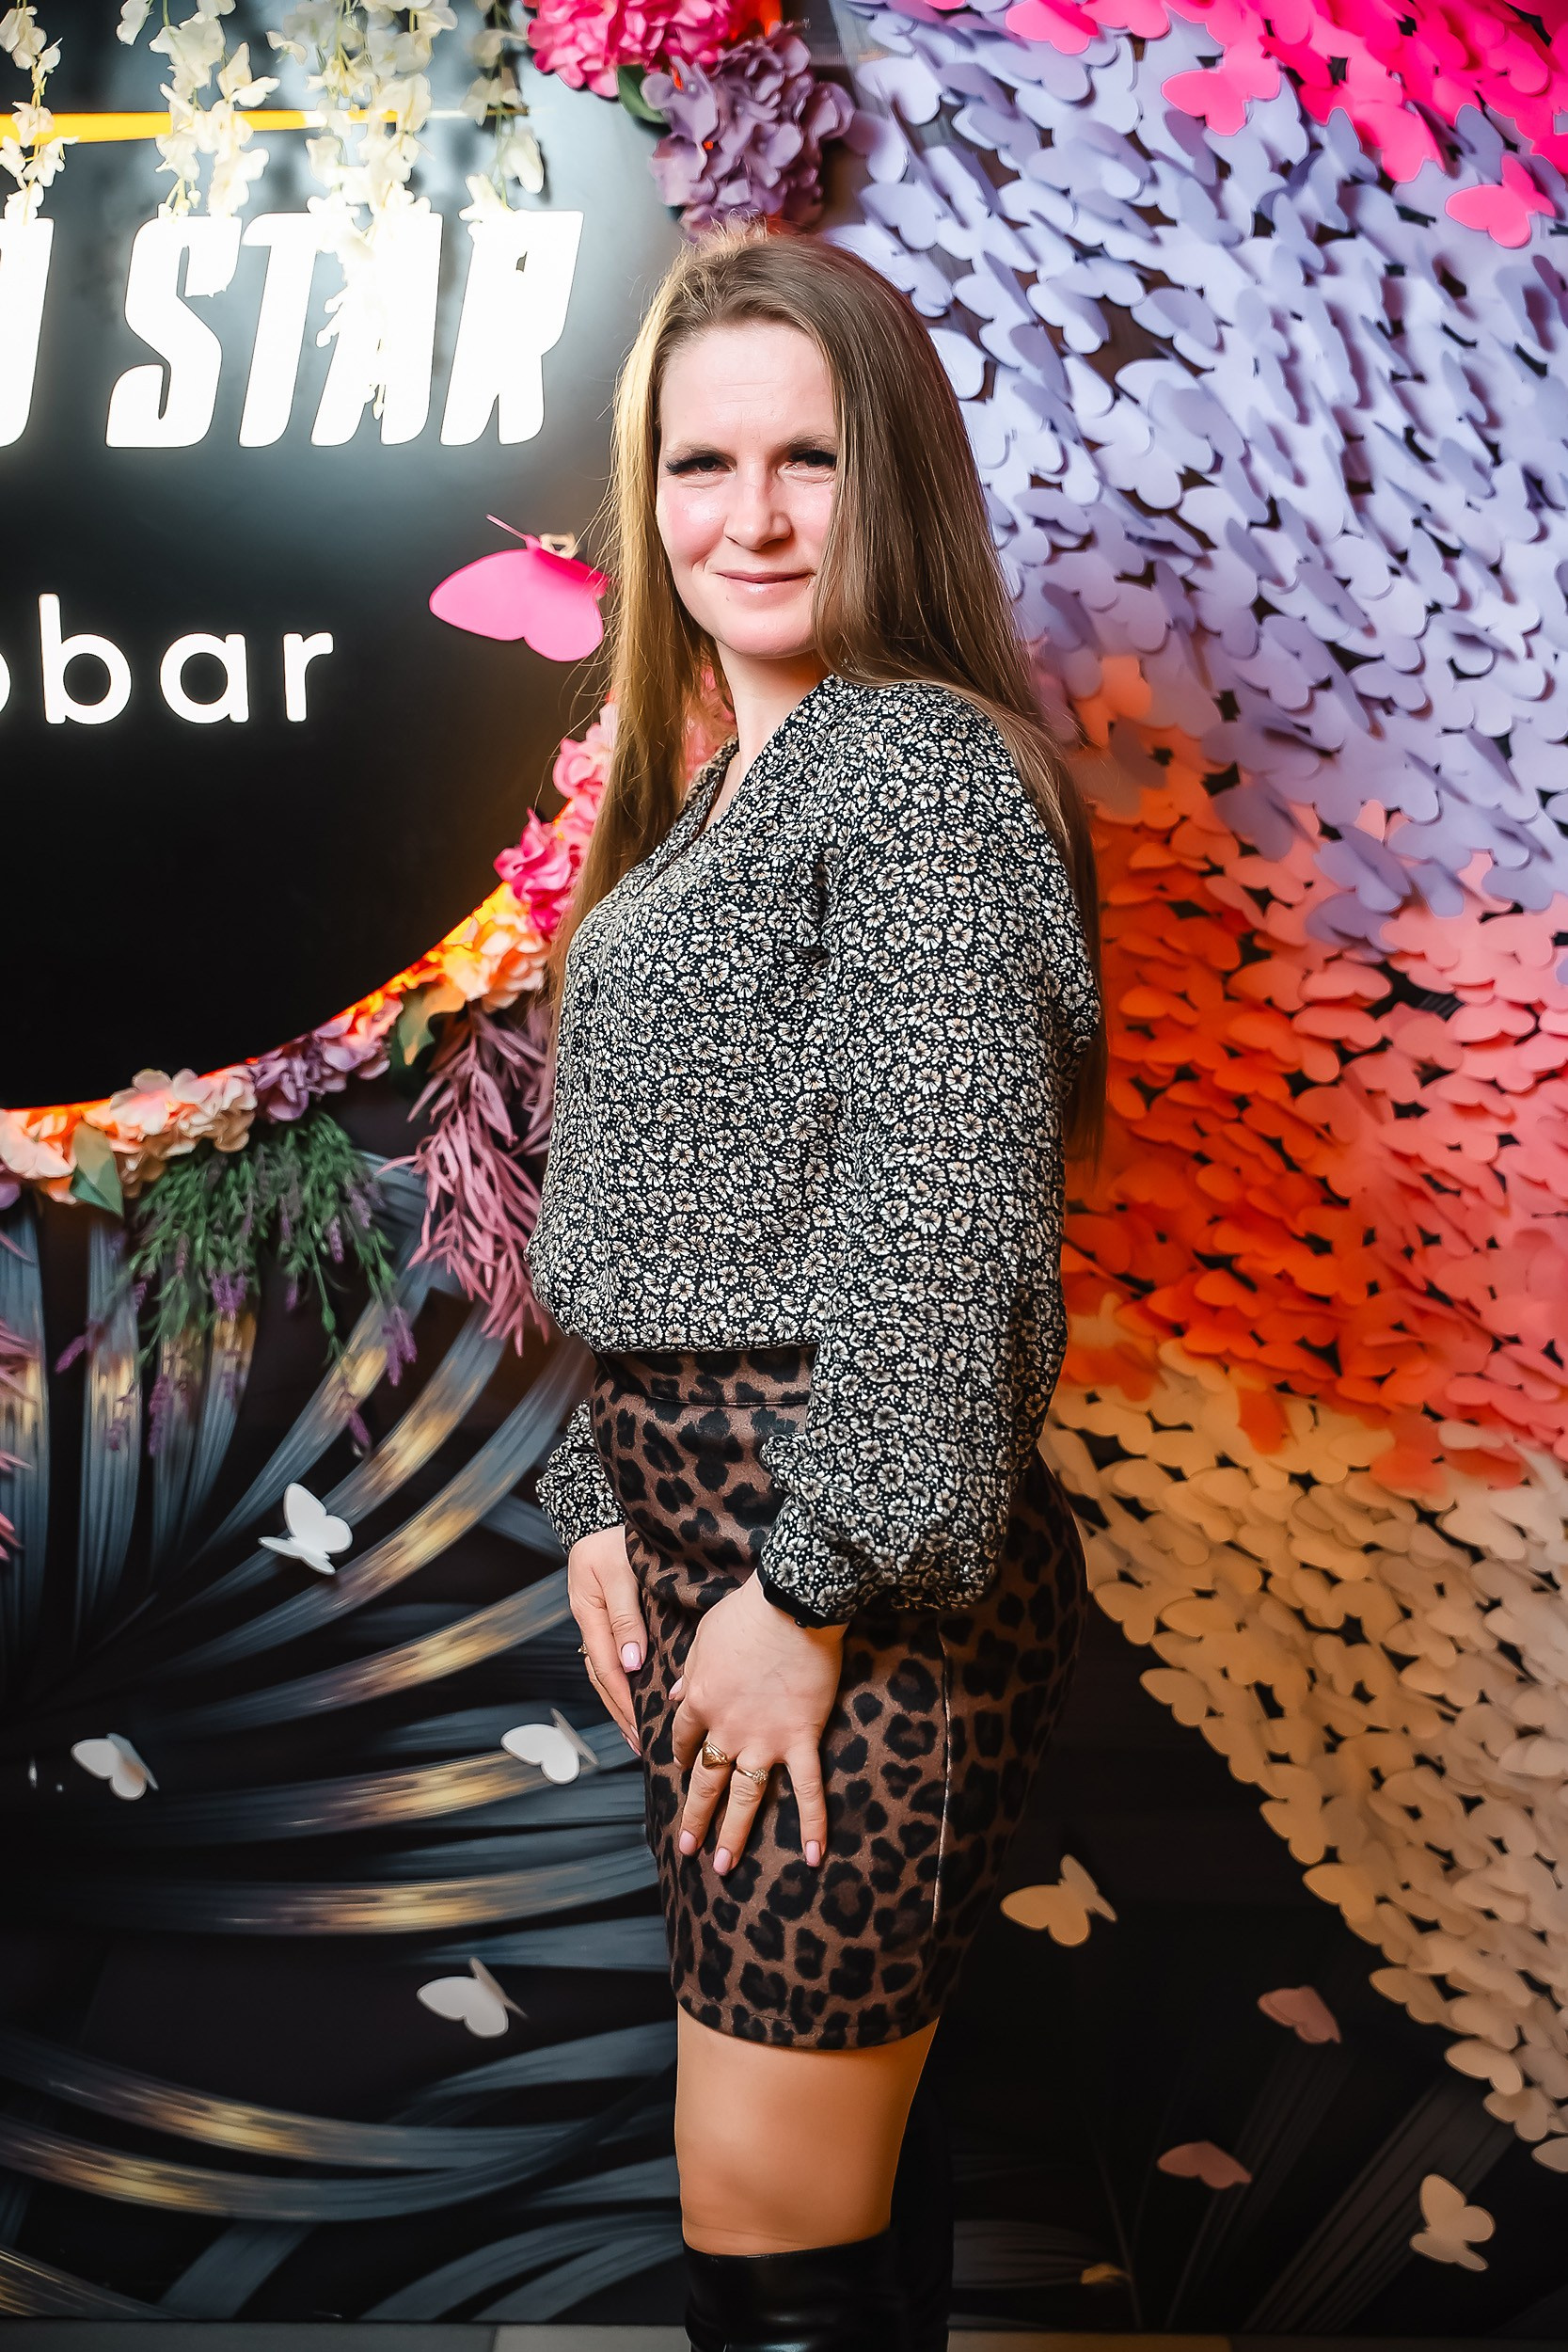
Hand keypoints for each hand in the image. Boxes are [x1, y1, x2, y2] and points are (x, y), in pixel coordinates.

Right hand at [567, 1523, 645, 1753]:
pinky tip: (635, 1694)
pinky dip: (622, 1680)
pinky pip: (611, 1656)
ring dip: (619, 1701)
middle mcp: (589, 1621)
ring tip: (636, 1730)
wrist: (602, 1511)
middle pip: (601, 1677)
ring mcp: (595, 1619)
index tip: (640, 1727)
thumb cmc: (615, 1537)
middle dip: (619, 1712)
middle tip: (639, 1743)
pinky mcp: (606, 1616)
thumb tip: (631, 1665)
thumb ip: (626, 1618)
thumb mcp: (620, 1572)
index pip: (606, 1668)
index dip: (623, 1700)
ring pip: (603, 1670)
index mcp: (588, 1613)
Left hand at [670, 1572, 844, 1875]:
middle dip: (695, 1817)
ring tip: (723, 1865)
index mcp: (699, 1702)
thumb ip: (689, 1674)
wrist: (792, 1605)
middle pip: (705, 1780)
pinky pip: (807, 1788)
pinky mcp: (800, 1738)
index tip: (681, 1768)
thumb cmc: (746, 1613)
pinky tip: (811, 1857)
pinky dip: (812, 1823)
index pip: (683, 1738)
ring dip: (733, 1832)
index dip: (681, 1755)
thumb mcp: (703, 1639)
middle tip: (687, 1848)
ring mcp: (764, 1739)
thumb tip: (673, 1696)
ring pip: (744, 1796)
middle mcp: (726, 1729)